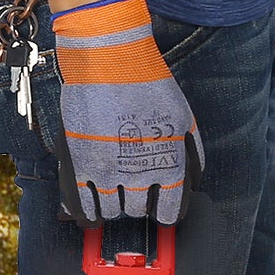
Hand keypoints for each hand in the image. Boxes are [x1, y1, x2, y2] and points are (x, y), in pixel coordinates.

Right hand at [50, 0, 205, 225]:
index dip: (165, 213)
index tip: (160, 210)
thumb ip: (191, 153)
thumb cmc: (148, 83)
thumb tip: (193, 181)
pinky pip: (84, 205)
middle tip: (133, 192)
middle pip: (138, 212)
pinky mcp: (81, 166)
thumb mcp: (183, 117)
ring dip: (114, 208)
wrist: (109, 60)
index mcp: (169, 165)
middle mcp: (140, 174)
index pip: (169, 211)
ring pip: (112, 212)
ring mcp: (108, 172)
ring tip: (112, 195)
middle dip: (137, 206)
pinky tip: (91, 210)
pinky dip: (88, 213)